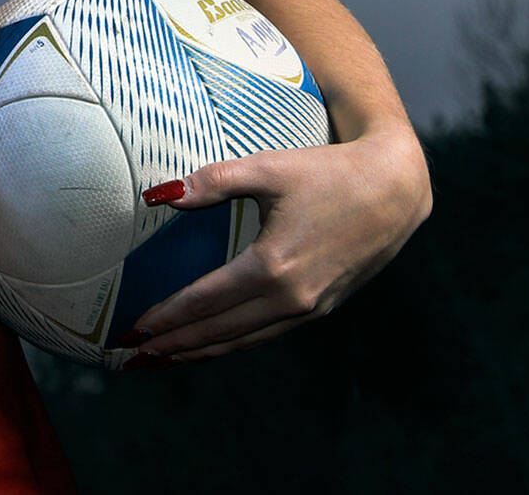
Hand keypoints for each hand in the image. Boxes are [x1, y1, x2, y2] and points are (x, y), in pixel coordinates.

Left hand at [124, 131, 429, 363]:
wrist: (394, 190)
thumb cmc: (328, 173)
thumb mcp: (268, 168)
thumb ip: (213, 181)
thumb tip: (161, 194)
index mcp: (273, 266)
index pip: (205, 301)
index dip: (167, 318)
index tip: (133, 330)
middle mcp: (291, 297)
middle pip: (220, 330)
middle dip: (174, 346)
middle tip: (134, 357)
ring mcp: (310, 307)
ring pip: (244, 339)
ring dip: (201, 352)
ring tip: (164, 360)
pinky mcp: (322, 307)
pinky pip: (267, 334)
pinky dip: (234, 342)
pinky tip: (213, 343)